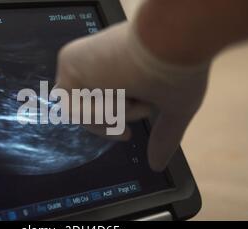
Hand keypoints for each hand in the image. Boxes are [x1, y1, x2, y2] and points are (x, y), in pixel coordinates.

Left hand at [55, 21, 210, 171]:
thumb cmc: (178, 69)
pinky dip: (97, 110)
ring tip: (133, 94)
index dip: (109, 123)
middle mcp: (97, 63)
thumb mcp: (172, 109)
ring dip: (112, 113)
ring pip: (81, 111)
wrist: (169, 44)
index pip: (99, 103)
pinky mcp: (69, 62)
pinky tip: (118, 90)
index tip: (126, 136)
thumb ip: (163, 136)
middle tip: (124, 134)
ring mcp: (83, 62)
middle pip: (85, 112)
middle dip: (111, 122)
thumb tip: (158, 164)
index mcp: (118, 67)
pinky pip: (71, 106)